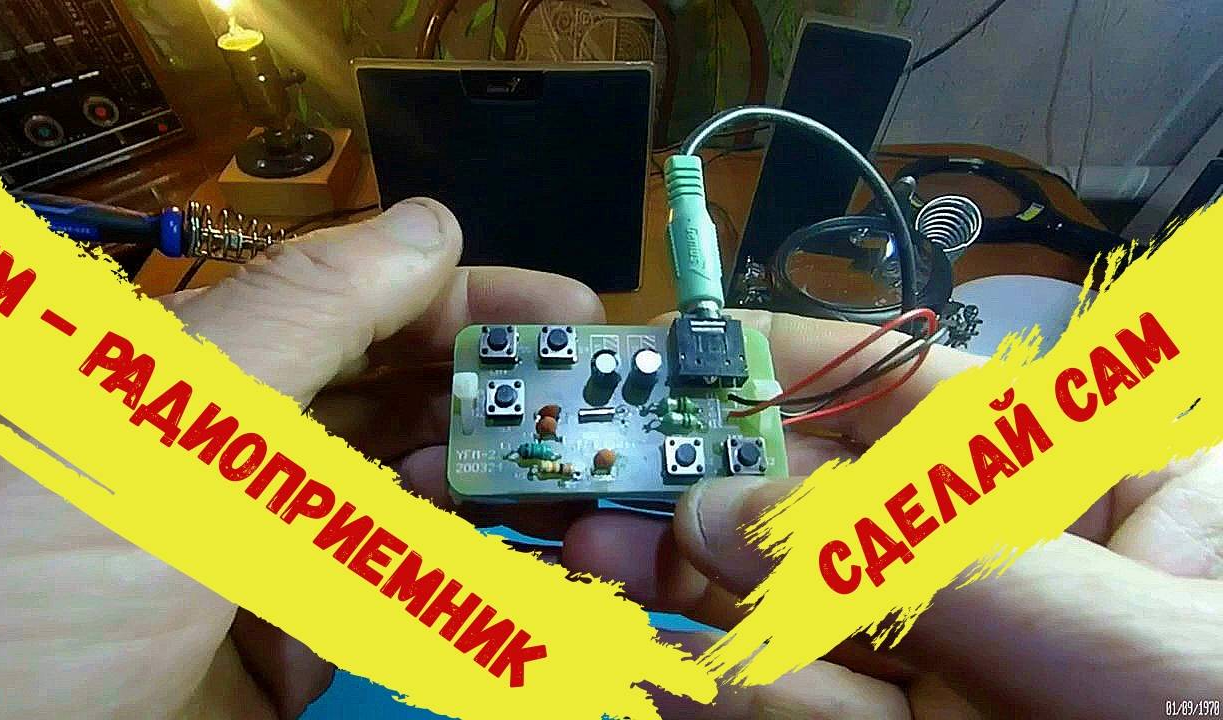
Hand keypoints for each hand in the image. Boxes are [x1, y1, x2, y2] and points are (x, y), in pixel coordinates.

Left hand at [0, 198, 605, 719]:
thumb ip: (306, 313)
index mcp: (204, 376)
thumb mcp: (174, 415)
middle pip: (398, 409)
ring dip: (497, 503)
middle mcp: (237, 461)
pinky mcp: (276, 666)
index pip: (363, 308)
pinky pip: (385, 623)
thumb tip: (429, 227)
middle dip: (503, 405)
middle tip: (601, 416)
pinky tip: (526, 587)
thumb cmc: (23, 574)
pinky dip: (459, 607)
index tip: (572, 315)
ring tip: (579, 496)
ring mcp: (259, 567)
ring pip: (408, 518)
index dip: (471, 301)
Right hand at [561, 309, 1222, 718]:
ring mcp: (962, 675)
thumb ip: (922, 563)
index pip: (923, 400)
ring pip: (796, 617)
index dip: (793, 368)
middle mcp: (1016, 574)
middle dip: (705, 486)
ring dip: (686, 584)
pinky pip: (801, 711)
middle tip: (597, 470)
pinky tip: (642, 659)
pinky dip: (715, 692)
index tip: (682, 357)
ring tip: (588, 553)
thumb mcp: (1120, 633)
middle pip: (827, 509)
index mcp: (1101, 491)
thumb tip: (732, 506)